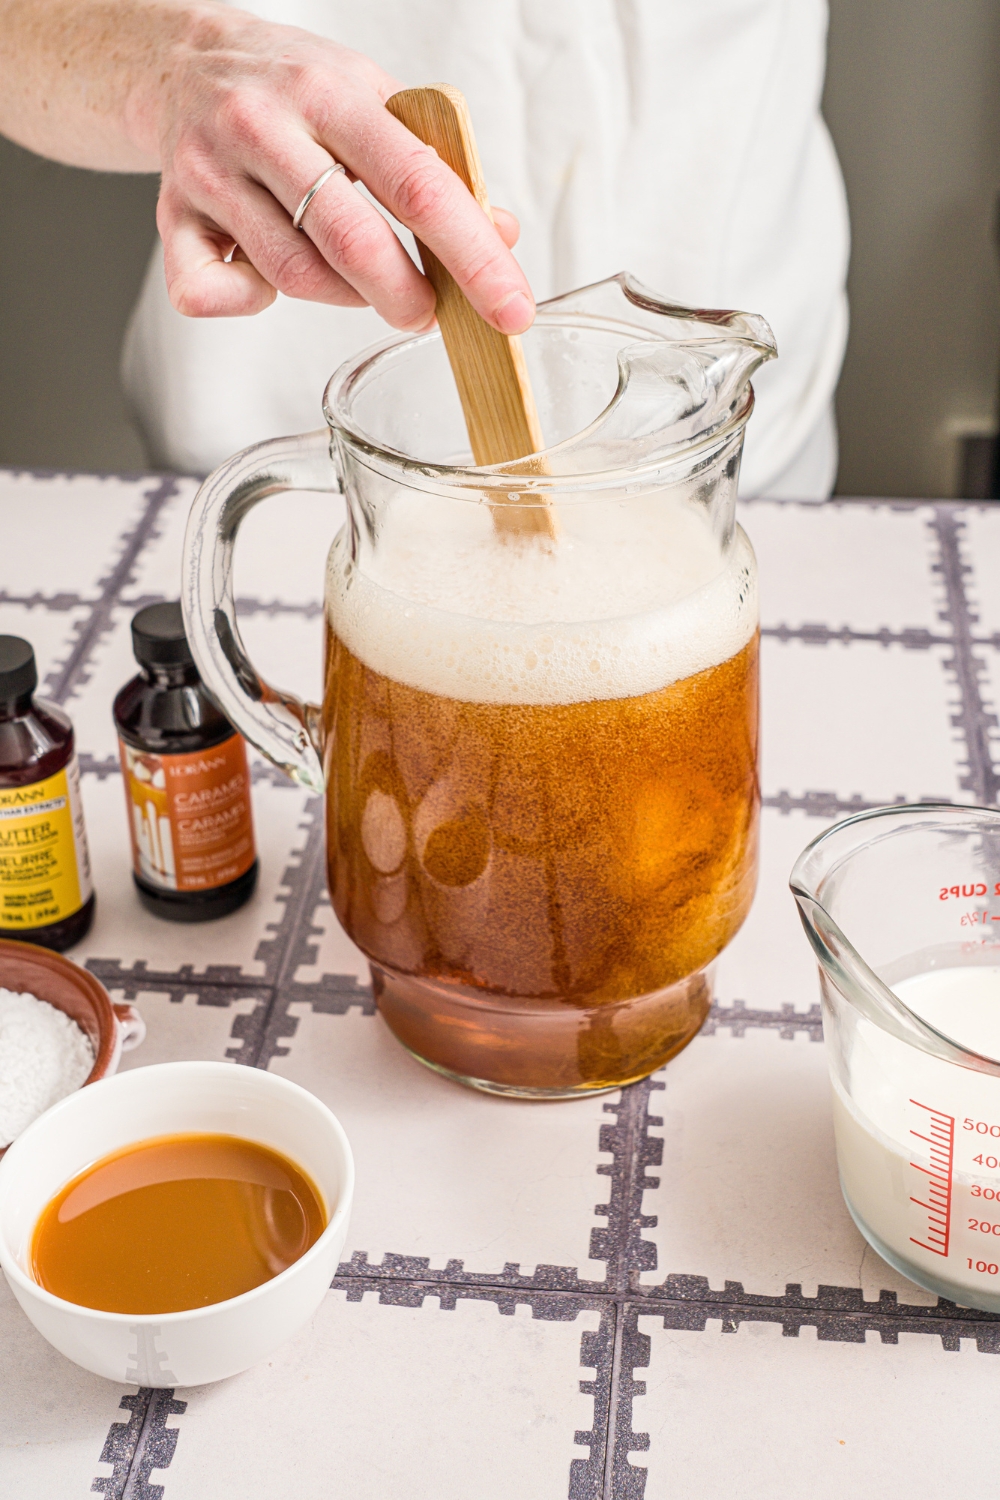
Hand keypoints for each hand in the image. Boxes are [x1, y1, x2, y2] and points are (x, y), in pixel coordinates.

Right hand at [149, 8, 531, 329]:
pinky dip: (248, 304)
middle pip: (350, 241)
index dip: (472, 255)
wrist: (182, 60)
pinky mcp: (171, 216)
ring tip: (358, 283)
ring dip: (342, 297)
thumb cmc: (296, 93)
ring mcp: (210, 173)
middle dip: (405, 297)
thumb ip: (438, 168)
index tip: (509, 309)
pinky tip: (266, 281)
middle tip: (427, 316)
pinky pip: (209, 292)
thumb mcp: (375, 104)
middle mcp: (263, 126)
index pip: (417, 183)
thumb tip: (502, 234)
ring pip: (293, 274)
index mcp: (329, 93)